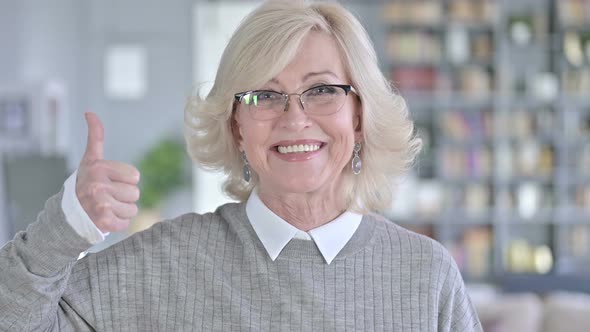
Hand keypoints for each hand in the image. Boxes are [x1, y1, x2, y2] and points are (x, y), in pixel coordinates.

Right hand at [75, 112, 140, 232]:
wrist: (68, 214)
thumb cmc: (85, 183)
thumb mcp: (90, 160)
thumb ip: (95, 137)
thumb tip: (90, 112)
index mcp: (99, 168)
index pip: (135, 176)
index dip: (125, 181)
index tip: (109, 182)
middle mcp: (98, 185)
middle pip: (135, 193)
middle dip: (124, 197)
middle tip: (107, 197)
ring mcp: (100, 204)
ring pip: (133, 209)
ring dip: (122, 211)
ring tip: (106, 208)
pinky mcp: (103, 221)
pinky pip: (126, 222)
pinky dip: (119, 223)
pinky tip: (105, 219)